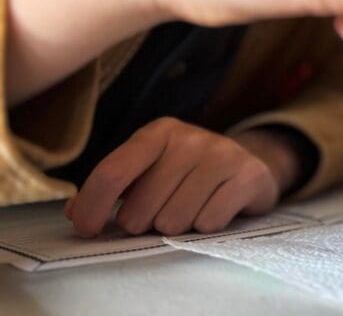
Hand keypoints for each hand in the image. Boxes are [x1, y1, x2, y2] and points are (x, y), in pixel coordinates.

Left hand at [65, 118, 287, 237]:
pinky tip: (213, 208)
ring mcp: (223, 155)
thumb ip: (113, 187)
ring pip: (173, 222)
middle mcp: (191, 138)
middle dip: (145, 222)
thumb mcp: (149, 167)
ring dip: (177, 226)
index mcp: (159, 132)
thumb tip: (76, 212)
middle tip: (162, 209)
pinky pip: (208, 224)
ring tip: (190, 208)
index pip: (112, 173)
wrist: (248, 163)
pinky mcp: (248, 176)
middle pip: (140, 210)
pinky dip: (205, 227)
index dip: (92, 208)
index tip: (87, 229)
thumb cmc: (187, 171)